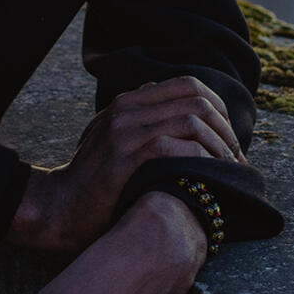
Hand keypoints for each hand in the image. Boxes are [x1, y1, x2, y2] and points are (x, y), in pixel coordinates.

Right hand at [6, 75, 244, 253]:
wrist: (58, 208)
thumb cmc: (95, 183)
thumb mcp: (114, 141)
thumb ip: (140, 121)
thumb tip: (168, 102)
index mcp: (128, 102)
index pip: (189, 85)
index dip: (218, 110)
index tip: (229, 141)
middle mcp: (126, 108)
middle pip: (196, 99)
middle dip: (225, 128)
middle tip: (236, 159)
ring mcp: (124, 131)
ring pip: (191, 120)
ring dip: (218, 146)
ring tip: (228, 171)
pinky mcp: (124, 158)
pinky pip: (175, 147)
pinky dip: (200, 160)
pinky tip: (208, 178)